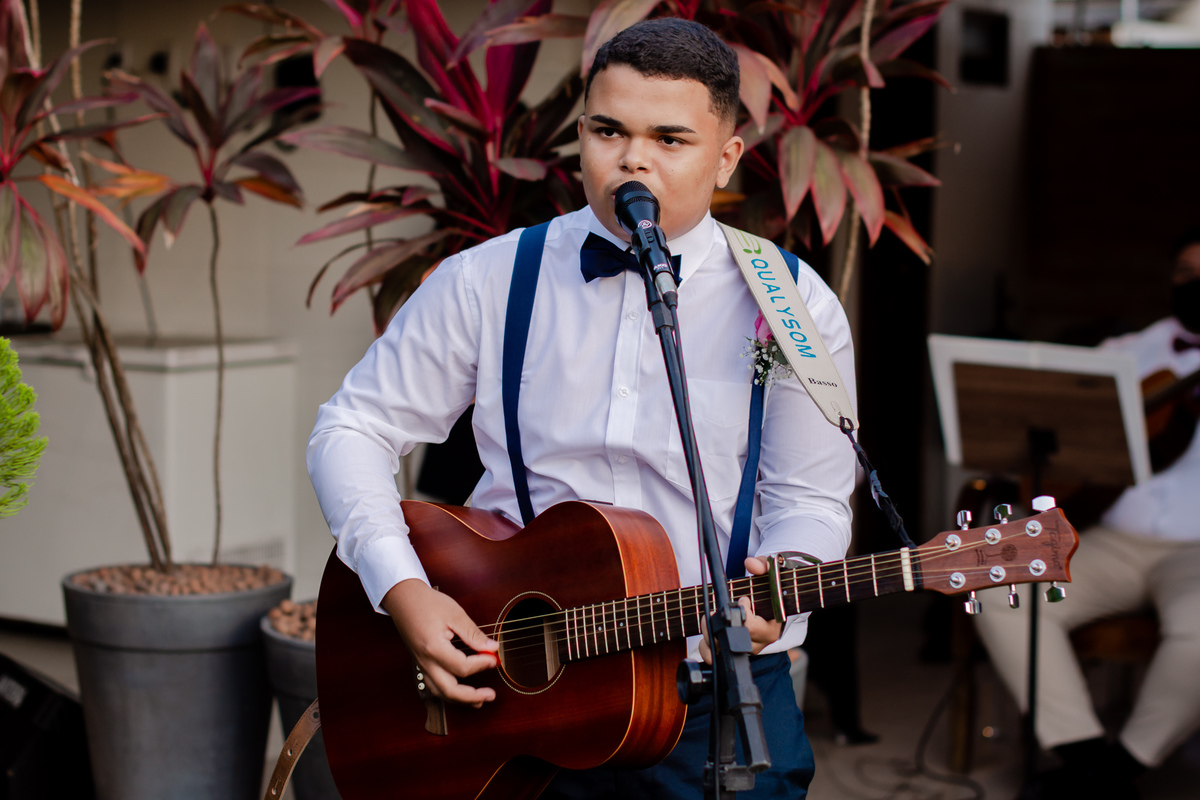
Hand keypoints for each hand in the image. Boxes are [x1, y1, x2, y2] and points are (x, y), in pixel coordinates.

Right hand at [380, 578, 499, 707]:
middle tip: (491, 694)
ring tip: (479, 700)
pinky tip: (460, 692)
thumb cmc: (427, 602)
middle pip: (450, 690)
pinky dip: (448, 693)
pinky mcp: (421, 663)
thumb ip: (473, 634)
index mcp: (434, 648)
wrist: (403, 598)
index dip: (481, 665)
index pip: (462, 667)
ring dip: (460, 700)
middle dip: (472, 696)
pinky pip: (433, 685)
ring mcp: (421, 664)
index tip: (494, 658)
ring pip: (440, 692)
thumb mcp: (455, 614)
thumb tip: (492, 648)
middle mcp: (425, 661)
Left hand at [698, 556, 782, 664]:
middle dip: (718, 624)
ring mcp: (746, 648)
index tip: (743, 599)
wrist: (773, 601)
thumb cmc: (772, 586)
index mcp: (771, 628)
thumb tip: (750, 564)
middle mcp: (759, 642)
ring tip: (707, 619)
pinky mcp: (735, 651)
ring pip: (723, 651)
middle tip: (713, 611)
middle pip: (735, 641)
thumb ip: (763, 566)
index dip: (742, 612)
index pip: (752, 627)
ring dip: (709, 636)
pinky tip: (706, 632)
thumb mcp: (771, 572)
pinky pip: (716, 656)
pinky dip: (706, 647)